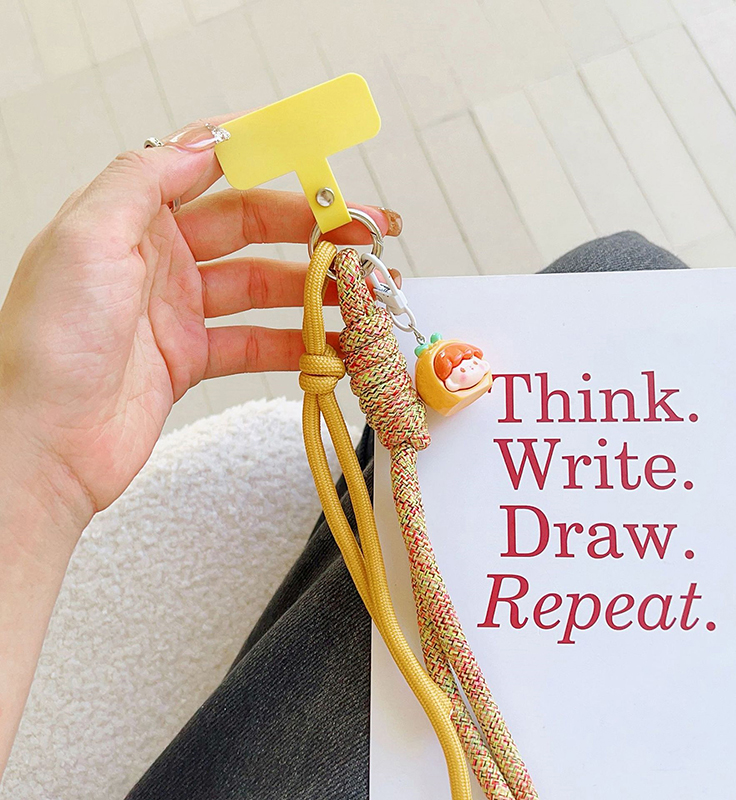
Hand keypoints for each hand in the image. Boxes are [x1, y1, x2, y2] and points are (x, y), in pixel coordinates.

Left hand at [0, 117, 400, 547]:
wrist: (42, 442)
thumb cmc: (48, 342)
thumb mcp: (86, 236)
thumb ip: (145, 180)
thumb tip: (203, 142)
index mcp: (132, 219)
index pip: (214, 175)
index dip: (271, 165)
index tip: (323, 168)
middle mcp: (158, 260)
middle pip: (253, 231)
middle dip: (313, 230)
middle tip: (365, 237)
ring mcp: (178, 312)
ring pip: (262, 289)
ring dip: (315, 290)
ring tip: (363, 293)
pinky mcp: (190, 360)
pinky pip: (254, 344)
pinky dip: (295, 345)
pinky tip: (329, 345)